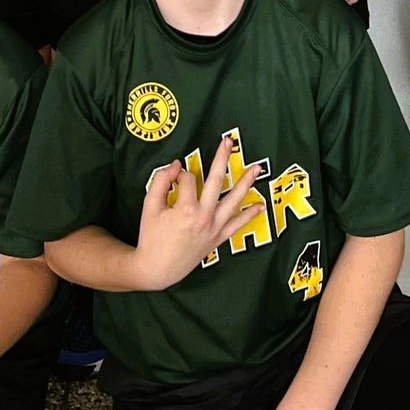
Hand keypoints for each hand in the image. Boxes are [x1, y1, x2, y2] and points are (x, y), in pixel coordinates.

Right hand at [132, 139, 264, 290]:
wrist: (157, 268)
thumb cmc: (151, 236)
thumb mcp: (149, 206)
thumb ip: (161, 181)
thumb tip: (176, 165)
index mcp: (186, 208)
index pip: (187, 179)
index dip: (178, 175)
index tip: (172, 180)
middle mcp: (204, 216)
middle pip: (216, 180)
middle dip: (221, 158)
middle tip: (228, 141)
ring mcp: (214, 228)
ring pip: (233, 201)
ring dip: (246, 183)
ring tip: (257, 169)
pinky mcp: (218, 238)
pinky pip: (237, 225)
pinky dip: (249, 216)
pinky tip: (260, 206)